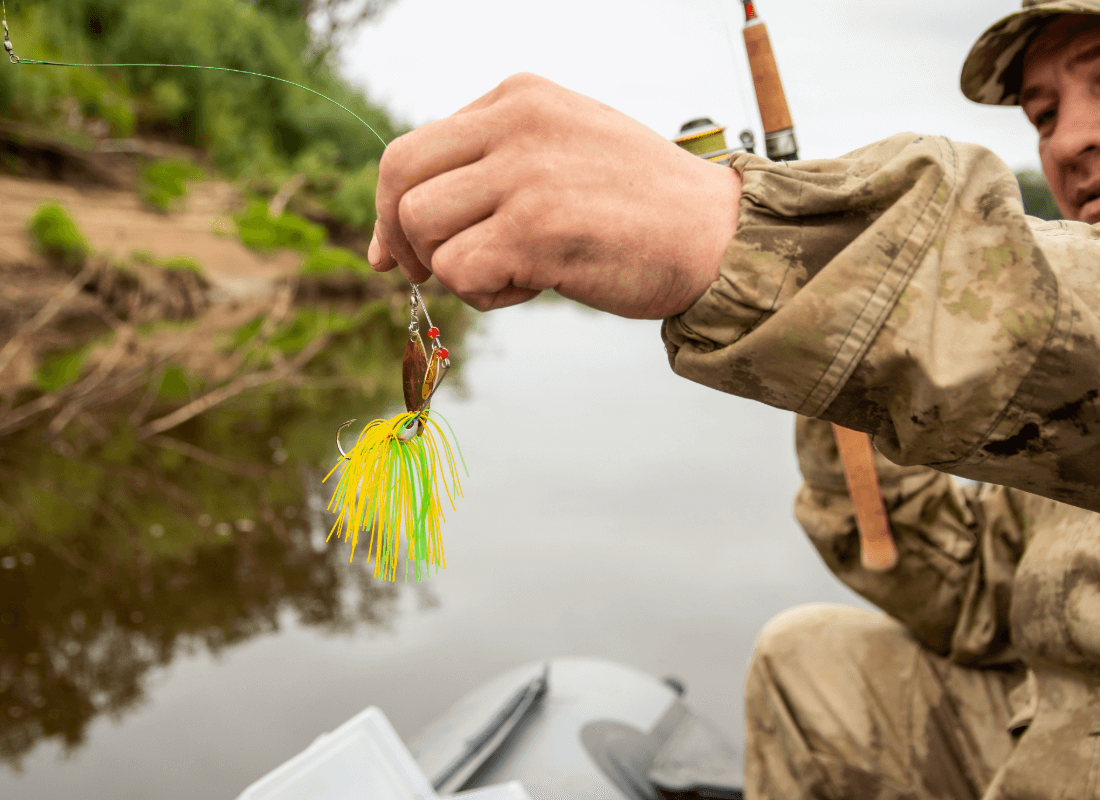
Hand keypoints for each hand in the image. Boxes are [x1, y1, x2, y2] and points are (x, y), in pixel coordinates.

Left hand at [368, 73, 740, 318]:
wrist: (716, 234)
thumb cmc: (638, 205)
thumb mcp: (560, 152)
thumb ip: (489, 169)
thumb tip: (398, 230)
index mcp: (519, 97)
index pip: (414, 146)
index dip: (391, 205)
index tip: (394, 251)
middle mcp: (516, 123)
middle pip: (399, 178)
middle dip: (398, 236)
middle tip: (421, 273)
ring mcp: (525, 173)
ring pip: (421, 227)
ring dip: (453, 268)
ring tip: (511, 273)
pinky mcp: (536, 229)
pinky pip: (459, 271)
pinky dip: (485, 294)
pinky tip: (533, 286)